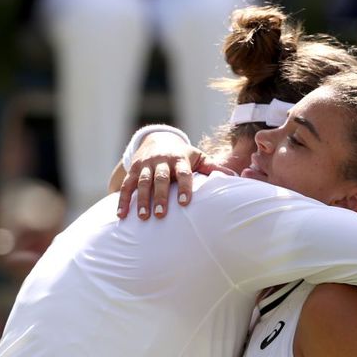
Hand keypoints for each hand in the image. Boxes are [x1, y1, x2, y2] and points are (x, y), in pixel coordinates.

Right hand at [117, 132, 234, 219]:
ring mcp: (145, 165)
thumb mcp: (198, 157)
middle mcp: (161, 161)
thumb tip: (235, 176)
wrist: (158, 139)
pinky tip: (121, 215)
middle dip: (160, 196)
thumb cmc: (183, 155)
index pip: (183, 173)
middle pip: (160, 179)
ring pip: (142, 183)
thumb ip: (213, 167)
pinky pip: (126, 186)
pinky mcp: (133, 170)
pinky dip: (122, 200)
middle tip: (161, 215)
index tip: (185, 203)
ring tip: (143, 217)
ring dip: (141, 200)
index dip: (184, 187)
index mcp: (179, 159)